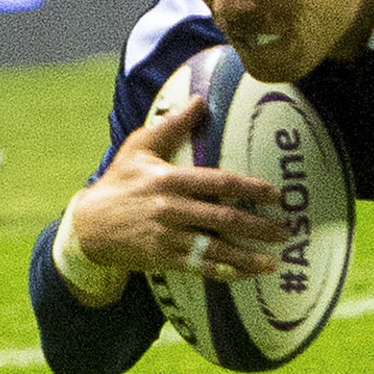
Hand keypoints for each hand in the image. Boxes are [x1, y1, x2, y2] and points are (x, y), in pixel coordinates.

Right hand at [60, 95, 294, 279]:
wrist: (88, 226)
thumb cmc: (119, 182)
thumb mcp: (139, 148)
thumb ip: (171, 125)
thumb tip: (199, 99)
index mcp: (169, 179)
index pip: (218, 182)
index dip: (250, 187)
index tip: (276, 194)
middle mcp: (171, 208)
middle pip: (223, 218)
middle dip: (258, 227)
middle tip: (286, 231)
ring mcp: (167, 236)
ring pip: (215, 248)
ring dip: (247, 256)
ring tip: (274, 261)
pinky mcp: (163, 259)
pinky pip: (200, 267)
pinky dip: (225, 272)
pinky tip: (245, 274)